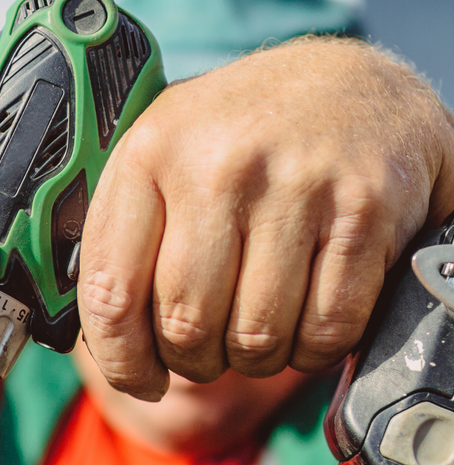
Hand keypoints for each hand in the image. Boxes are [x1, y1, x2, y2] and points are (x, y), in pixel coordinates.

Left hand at [78, 37, 453, 399]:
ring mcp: (296, 184)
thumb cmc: (240, 137)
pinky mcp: (365, 208)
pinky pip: (327, 328)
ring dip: (256, 359)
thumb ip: (120, 233)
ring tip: (258, 331)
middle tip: (208, 351)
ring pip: (256, 336)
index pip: (110, 292)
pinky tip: (307, 325)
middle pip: (185, 325)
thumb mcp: (164, 155)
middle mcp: (218, 164)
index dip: (122, 359)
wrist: (354, 85)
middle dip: (194, 361)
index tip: (140, 378)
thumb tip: (98, 336)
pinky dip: (314, 350)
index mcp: (149, 153)